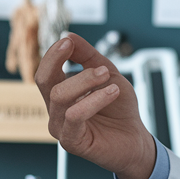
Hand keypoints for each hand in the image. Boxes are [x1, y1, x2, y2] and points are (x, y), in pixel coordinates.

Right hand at [35, 33, 155, 178]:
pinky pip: (74, 116)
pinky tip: (112, 92)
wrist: (135, 139)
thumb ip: (88, 56)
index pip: (46, 71)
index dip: (53, 54)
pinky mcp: (71, 142)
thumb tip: (68, 36)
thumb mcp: (107, 74)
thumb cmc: (119, 109)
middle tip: (75, 49)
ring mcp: (61, 127)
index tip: (68, 41)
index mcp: (60, 94)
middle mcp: (56, 110)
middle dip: (57, 61)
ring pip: (60, 96)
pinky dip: (94, 99)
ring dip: (85, 80)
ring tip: (107, 76)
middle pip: (44, 81)